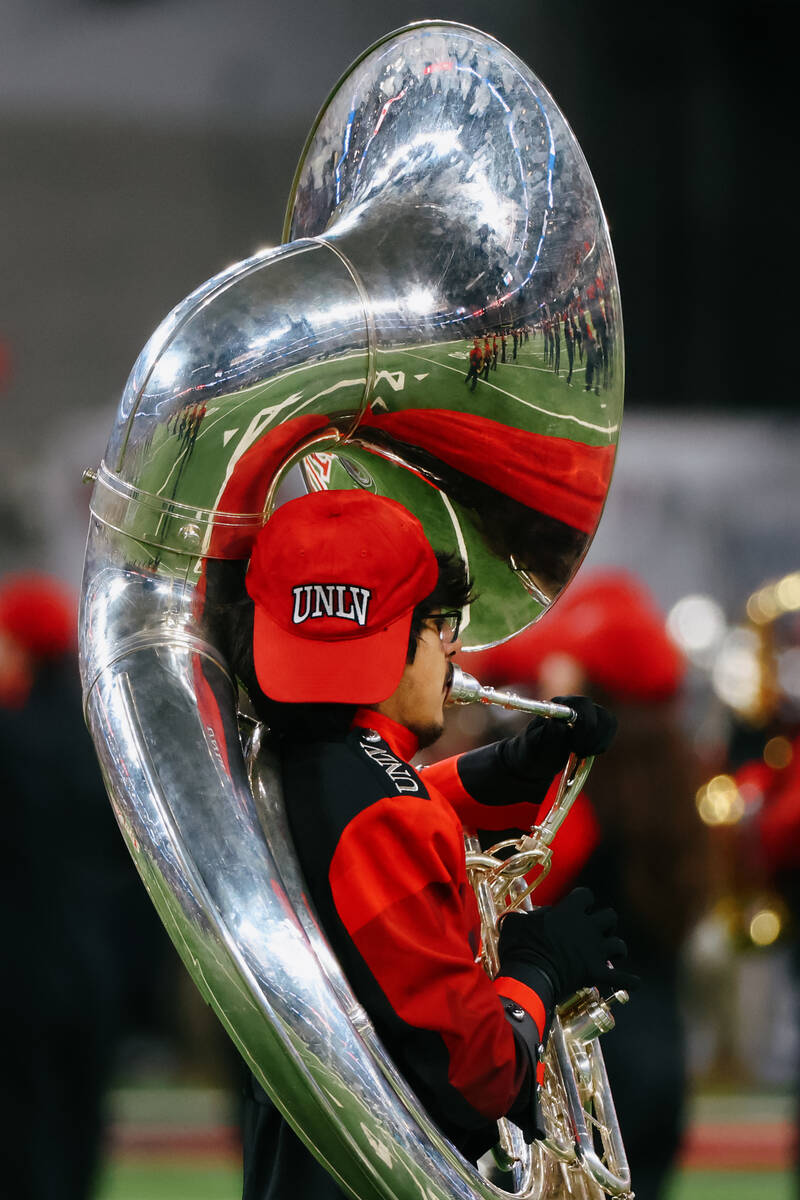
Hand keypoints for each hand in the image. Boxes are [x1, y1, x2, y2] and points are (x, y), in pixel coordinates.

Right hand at [497, 887, 638, 1001]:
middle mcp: (587, 928)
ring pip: (618, 944)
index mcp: (569, 912)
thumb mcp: (515, 923)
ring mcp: (594, 951)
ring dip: (615, 947)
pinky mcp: (597, 973)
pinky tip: (634, 982)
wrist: (530, 975)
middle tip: (596, 930)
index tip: (577, 906)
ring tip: (610, 953)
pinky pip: (621, 978)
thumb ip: (527, 916)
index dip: (583, 899)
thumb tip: (534, 917)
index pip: (585, 895)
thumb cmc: (520, 947)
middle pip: (610, 916)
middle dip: (605, 922)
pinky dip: (629, 981)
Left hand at [499, 697, 616, 781]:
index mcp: (557, 705)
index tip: (574, 746)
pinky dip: (603, 743)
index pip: (581, 705)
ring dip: (598, 740)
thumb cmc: (533, 752)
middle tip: (578, 752)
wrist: (536, 759)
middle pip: (598, 712)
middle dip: (591, 736)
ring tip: (582, 752)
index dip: (584, 726)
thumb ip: (547, 734)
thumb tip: (560, 723)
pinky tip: (588, 751)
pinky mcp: (596, 723)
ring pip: (608, 720)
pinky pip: (610, 728)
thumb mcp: (534, 746)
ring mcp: (586, 713)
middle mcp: (573, 704)